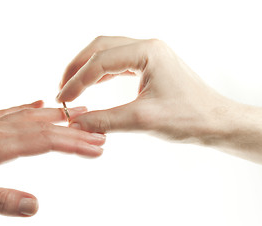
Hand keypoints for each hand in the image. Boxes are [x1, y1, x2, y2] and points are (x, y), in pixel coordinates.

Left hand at [0, 100, 105, 216]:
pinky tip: (39, 105)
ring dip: (59, 117)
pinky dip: (31, 108)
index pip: (47, 142)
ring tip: (80, 114)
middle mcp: (0, 129)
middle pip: (46, 127)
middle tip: (101, 134)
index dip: (75, 144)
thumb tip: (35, 206)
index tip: (98, 147)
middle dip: (76, 131)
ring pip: (33, 116)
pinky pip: (13, 111)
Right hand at [56, 36, 229, 141]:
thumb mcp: (143, 120)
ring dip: (88, 69)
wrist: (216, 122)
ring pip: (108, 53)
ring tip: (72, 87)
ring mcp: (150, 55)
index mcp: (148, 52)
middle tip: (62, 88)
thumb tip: (75, 124)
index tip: (63, 100)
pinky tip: (91, 86)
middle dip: (78, 67)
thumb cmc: (189, 118)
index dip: (77, 81)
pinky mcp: (150, 66)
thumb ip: (105, 120)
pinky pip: (118, 64)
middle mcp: (148, 47)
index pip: (100, 61)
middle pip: (100, 48)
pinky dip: (101, 75)